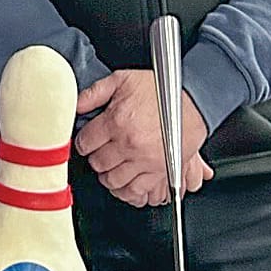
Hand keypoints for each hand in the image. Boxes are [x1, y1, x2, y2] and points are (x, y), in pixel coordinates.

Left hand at [74, 69, 211, 207]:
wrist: (194, 101)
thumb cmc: (162, 90)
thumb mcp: (123, 79)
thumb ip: (95, 92)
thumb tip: (76, 105)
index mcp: (116, 122)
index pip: (85, 143)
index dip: (84, 142)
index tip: (88, 141)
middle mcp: (129, 144)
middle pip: (98, 163)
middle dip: (96, 158)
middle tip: (100, 152)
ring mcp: (144, 161)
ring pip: (113, 180)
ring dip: (108, 175)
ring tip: (111, 166)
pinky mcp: (160, 172)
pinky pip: (137, 191)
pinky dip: (127, 191)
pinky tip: (124, 182)